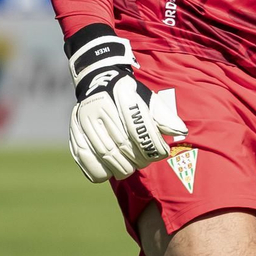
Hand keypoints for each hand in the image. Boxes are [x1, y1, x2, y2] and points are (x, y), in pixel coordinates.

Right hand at [64, 25, 187, 182]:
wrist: (98, 83)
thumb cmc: (129, 97)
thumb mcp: (148, 98)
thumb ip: (164, 115)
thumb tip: (180, 131)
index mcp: (122, 93)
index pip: (140, 127)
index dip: (154, 145)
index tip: (162, 152)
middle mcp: (100, 105)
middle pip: (125, 145)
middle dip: (141, 158)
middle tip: (147, 159)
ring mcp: (84, 121)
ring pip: (108, 157)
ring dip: (126, 167)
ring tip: (132, 164)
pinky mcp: (74, 135)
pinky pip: (89, 163)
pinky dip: (104, 173)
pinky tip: (113, 168)